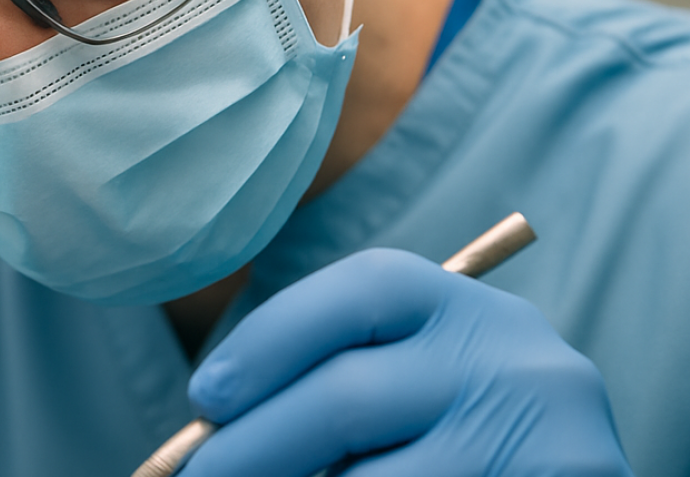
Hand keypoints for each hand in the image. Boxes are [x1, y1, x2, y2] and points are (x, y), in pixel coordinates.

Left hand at [183, 249, 631, 475]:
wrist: (542, 472)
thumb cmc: (447, 436)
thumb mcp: (400, 388)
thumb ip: (327, 390)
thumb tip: (212, 435)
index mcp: (459, 306)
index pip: (358, 293)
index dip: (268, 341)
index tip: (207, 400)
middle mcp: (509, 355)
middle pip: (349, 396)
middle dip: (252, 447)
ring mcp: (546, 429)